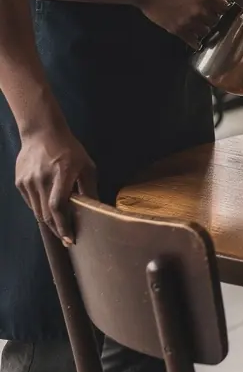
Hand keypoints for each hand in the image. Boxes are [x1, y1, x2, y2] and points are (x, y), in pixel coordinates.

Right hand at [15, 124, 95, 242]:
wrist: (42, 133)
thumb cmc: (69, 150)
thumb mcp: (86, 166)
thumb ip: (89, 188)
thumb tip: (95, 208)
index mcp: (61, 175)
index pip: (58, 207)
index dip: (63, 225)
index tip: (69, 239)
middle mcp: (41, 180)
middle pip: (46, 214)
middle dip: (57, 229)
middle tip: (66, 238)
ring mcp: (27, 182)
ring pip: (36, 210)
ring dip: (48, 220)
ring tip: (59, 225)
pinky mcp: (19, 182)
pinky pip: (30, 202)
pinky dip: (39, 208)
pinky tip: (48, 208)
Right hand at [136, 0, 229, 47]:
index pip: (224, 8)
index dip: (224, 9)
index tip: (222, 9)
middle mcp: (200, 11)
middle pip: (216, 21)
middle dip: (215, 19)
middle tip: (210, 17)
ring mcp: (189, 22)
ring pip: (206, 31)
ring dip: (205, 29)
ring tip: (202, 26)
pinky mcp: (178, 30)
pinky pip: (192, 41)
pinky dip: (196, 42)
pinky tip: (197, 43)